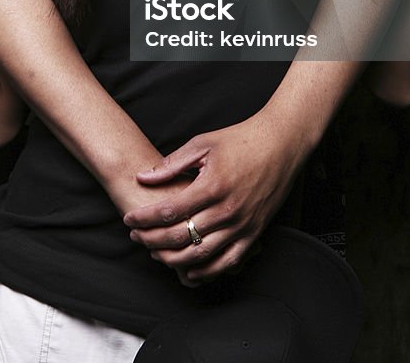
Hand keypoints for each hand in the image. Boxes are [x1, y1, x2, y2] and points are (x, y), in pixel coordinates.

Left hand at [123, 110, 300, 285]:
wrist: (281, 144)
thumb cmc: (241, 140)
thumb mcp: (203, 144)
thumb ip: (172, 164)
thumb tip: (143, 176)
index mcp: (212, 185)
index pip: (169, 210)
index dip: (144, 218)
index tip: (128, 219)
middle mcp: (227, 210)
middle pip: (180, 236)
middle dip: (151, 239)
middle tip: (135, 236)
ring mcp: (242, 225)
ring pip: (200, 254)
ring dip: (172, 258)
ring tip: (154, 252)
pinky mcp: (254, 233)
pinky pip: (227, 262)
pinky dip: (206, 271)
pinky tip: (189, 270)